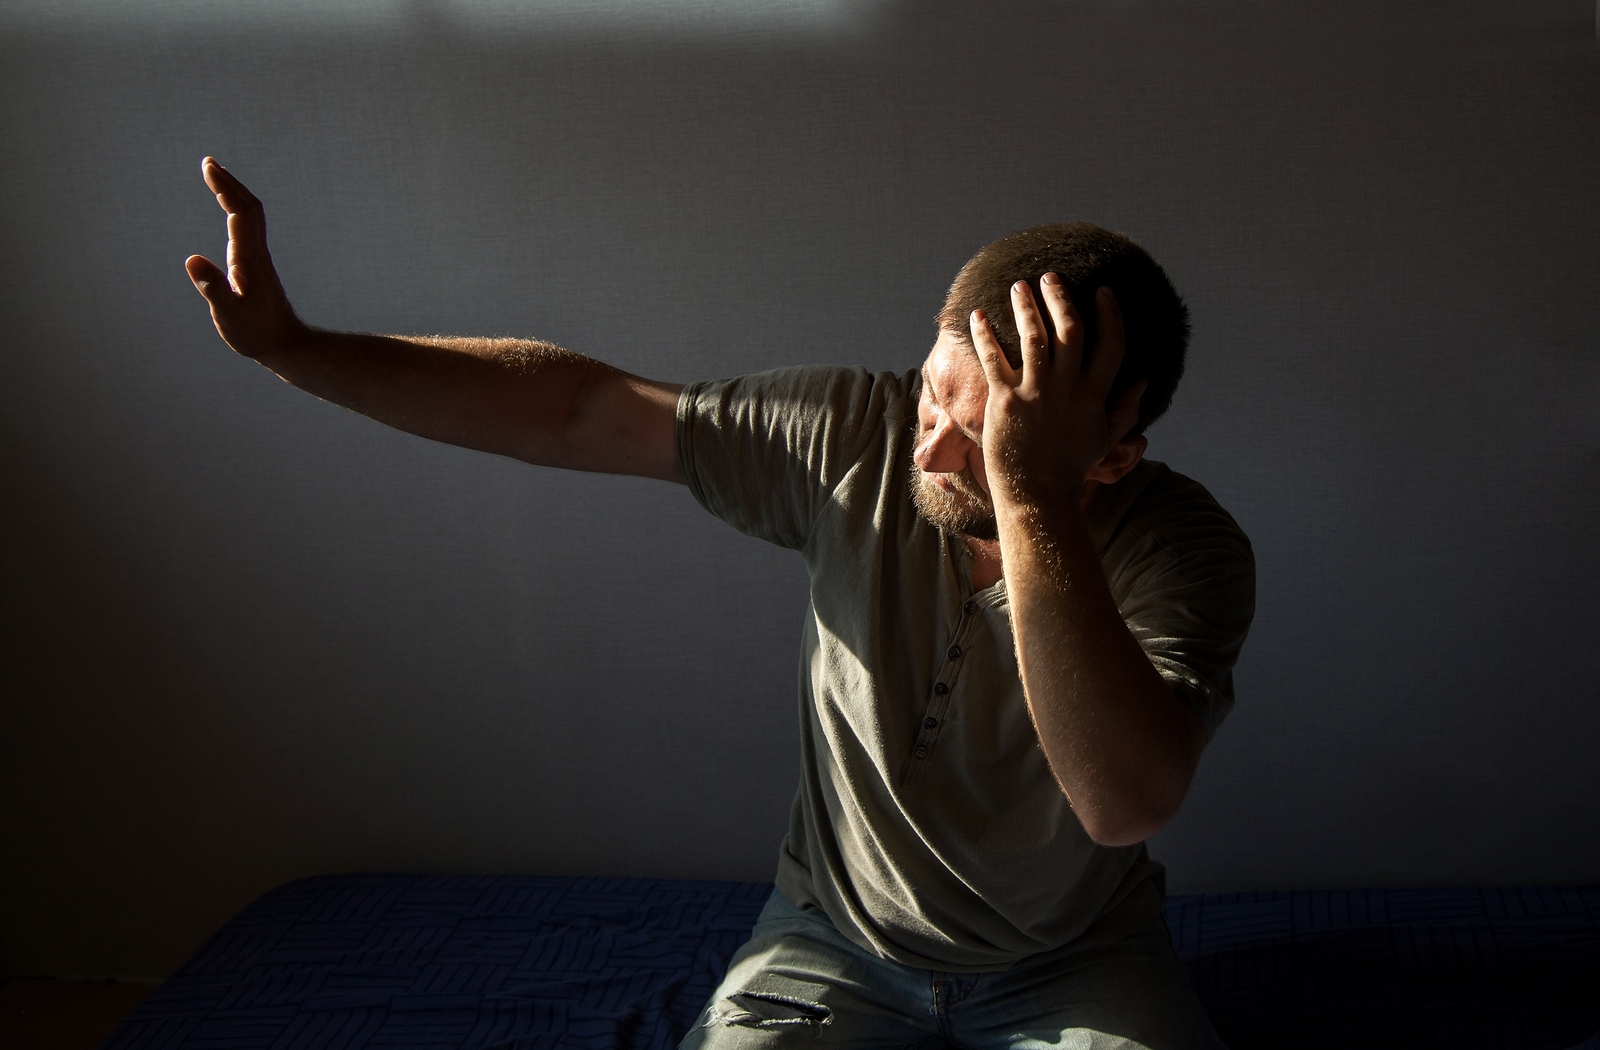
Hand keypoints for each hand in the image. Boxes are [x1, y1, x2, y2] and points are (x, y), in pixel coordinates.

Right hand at [185, 157, 306, 360]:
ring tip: (216, 176)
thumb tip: (192, 260)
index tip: (209, 167)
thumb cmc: (257, 334)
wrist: (285, 346)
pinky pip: (248, 227)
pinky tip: (228, 210)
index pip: (240, 213)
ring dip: (234, 193)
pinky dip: (237, 209)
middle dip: (229, 182)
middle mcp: (256, 252)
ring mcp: (258, 257)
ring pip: (251, 216)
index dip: (226, 188)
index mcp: (249, 258)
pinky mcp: (257, 265)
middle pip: (248, 207)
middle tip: (209, 162)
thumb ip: (212, 288)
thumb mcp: (229, 315)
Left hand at [969, 275, 1145, 509]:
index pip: (1111, 342)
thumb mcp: (1107, 438)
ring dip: (1025, 306)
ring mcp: (1036, 393)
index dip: (1110, 313)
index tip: (1103, 291)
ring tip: (1018, 286)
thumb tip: (1143, 380)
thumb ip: (1127, 408)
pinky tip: (978, 316)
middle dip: (1061, 297)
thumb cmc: (1072, 466)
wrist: (1038, 493)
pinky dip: (984, 335)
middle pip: (1071, 329)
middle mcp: (1068, 388)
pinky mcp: (1005, 401)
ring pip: (1034, 336)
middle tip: (1051, 276)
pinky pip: (994, 359)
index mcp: (1095, 394)